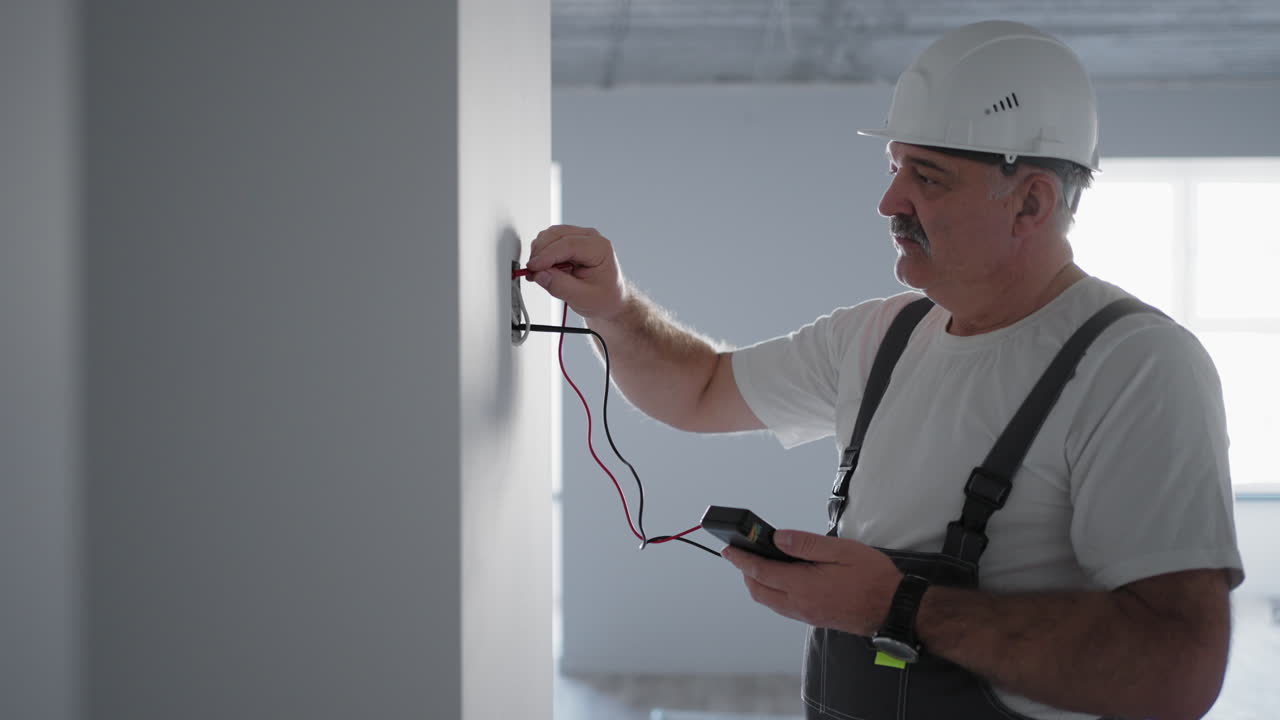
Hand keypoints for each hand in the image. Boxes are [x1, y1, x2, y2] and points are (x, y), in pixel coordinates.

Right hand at [527, 225, 628, 320]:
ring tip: (539, 273)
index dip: (547, 255)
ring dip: (539, 252)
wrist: (609, 299)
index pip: (568, 244)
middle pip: (556, 235)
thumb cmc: (604, 297)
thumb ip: (560, 286)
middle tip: (533, 272)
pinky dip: (541, 253)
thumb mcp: (583, 298)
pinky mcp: (569, 242)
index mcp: (600, 248)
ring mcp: (579, 238)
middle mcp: (590, 238)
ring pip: (550, 235)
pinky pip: (549, 241)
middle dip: (540, 253)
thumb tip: (540, 275)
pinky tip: (543, 269)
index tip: (533, 267)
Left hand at [721, 530, 901, 635]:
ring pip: (769, 600)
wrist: (894, 609)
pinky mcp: (814, 618)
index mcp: (803, 585)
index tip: (729, 549)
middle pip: (758, 590)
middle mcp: (800, 604)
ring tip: (759, 563)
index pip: (761, 571)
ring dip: (758, 583)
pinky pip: (782, 606)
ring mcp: (806, 614)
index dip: (741, 559)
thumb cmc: (873, 579)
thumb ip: (806, 544)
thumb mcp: (841, 551)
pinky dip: (773, 591)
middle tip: (742, 554)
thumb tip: (778, 538)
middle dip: (746, 572)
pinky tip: (781, 578)